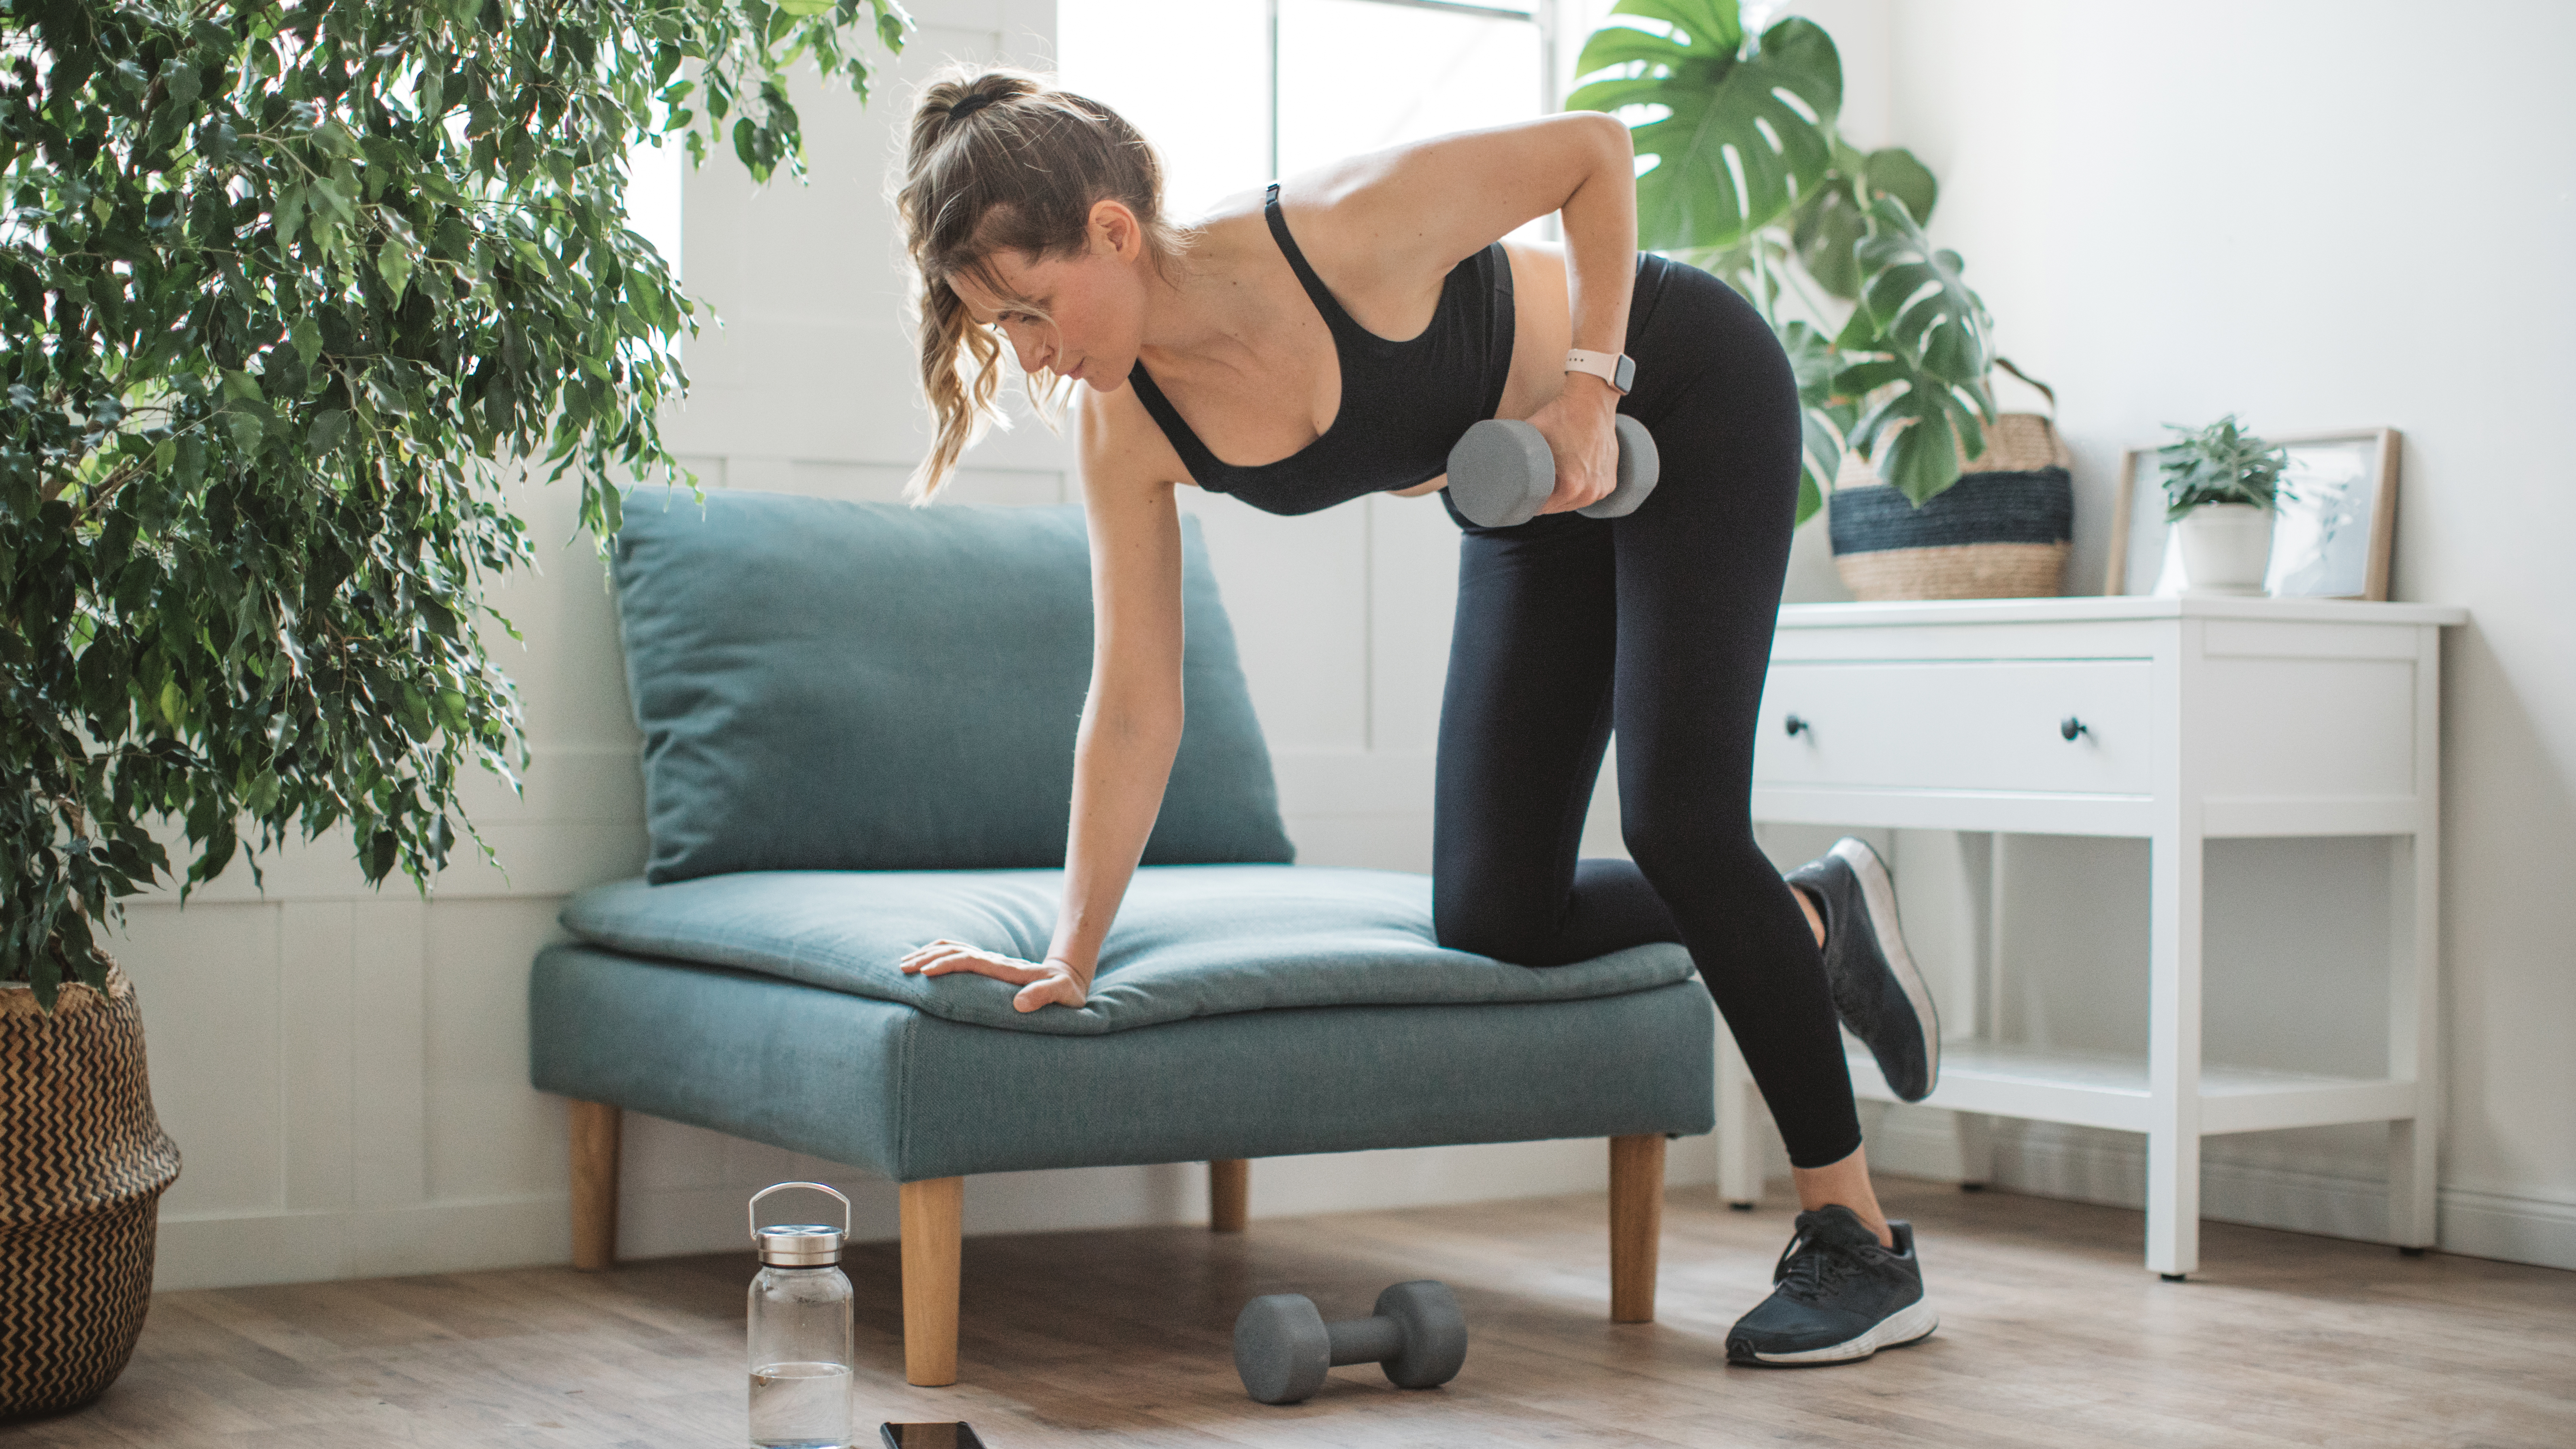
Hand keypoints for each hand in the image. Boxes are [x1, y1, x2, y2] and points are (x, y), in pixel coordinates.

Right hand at [898, 938, 1090, 1011]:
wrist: (1068, 977)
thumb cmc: (1066, 991)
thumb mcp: (1063, 994)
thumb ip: (1044, 996)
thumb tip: (1019, 1004)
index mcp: (1006, 968)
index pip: (971, 961)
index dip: (948, 965)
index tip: (926, 972)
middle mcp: (995, 961)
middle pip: (957, 951)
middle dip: (929, 957)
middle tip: (904, 967)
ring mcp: (991, 962)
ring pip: (955, 949)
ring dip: (930, 953)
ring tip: (906, 963)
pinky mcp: (988, 966)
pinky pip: (960, 954)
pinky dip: (940, 953)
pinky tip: (926, 960)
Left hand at [1523, 371, 1621, 513]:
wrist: (1593, 399)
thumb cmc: (1560, 414)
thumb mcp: (1531, 431)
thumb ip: (1510, 445)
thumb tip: (1485, 453)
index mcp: (1570, 486)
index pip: (1541, 508)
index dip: (1526, 505)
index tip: (1518, 497)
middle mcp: (1589, 492)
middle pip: (1558, 508)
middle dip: (1544, 502)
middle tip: (1530, 489)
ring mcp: (1602, 487)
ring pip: (1575, 503)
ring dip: (1562, 500)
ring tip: (1549, 487)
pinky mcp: (1611, 480)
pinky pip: (1591, 495)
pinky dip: (1581, 493)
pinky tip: (1570, 488)